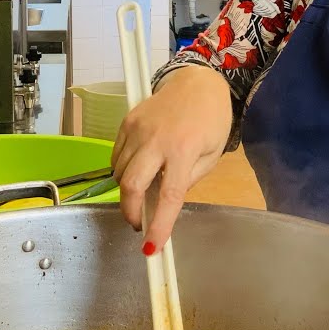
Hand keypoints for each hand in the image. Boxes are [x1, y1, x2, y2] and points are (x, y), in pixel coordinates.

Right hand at [111, 65, 232, 253]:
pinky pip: (116, 156)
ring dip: (128, 192)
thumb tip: (165, 202)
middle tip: (139, 224)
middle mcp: (156, 139)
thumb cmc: (212, 120)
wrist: (197, 81)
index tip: (151, 248)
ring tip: (142, 194)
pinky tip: (137, 171)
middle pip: (130, 185)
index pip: (169, 196)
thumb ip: (188, 180)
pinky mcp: (126, 122)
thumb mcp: (212, 154)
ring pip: (119, 173)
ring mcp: (137, 129)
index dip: (158, 225)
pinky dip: (122, 171)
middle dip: (131, 212)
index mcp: (184, 149)